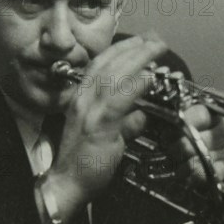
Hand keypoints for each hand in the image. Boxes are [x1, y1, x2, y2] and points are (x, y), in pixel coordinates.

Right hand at [44, 34, 166, 223]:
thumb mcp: (108, 135)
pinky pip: (118, 101)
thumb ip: (126, 122)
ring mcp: (89, 111)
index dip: (120, 50)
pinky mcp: (98, 126)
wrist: (67, 185)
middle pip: (109, 64)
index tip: (139, 41)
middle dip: (133, 47)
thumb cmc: (85, 162)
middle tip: (154, 38)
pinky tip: (149, 77)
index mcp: (82, 98)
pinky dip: (134, 86)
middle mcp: (83, 99)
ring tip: (156, 47)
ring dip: (137, 59)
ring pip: (114, 76)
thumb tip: (143, 114)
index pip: (100, 65)